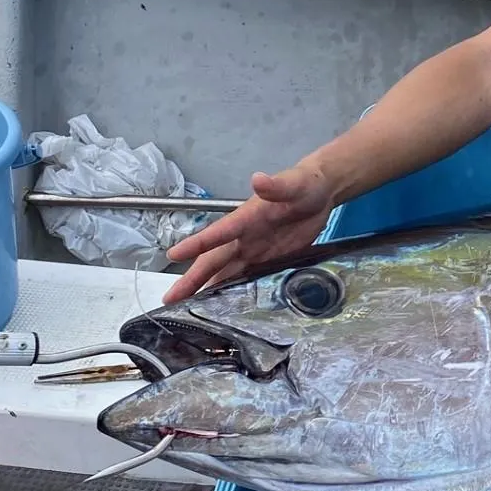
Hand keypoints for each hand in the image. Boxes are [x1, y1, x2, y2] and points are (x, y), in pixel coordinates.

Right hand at [163, 162, 334, 303]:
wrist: (321, 193)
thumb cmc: (304, 184)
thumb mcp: (293, 184)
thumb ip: (276, 185)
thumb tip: (258, 179)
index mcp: (245, 218)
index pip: (217, 233)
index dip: (196, 244)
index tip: (173, 255)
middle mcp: (244, 238)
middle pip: (214, 261)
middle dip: (191, 279)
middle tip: (169, 299)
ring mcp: (255, 251)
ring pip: (225, 274)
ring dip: (206, 291)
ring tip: (186, 310)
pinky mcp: (269, 262)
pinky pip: (247, 280)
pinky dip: (232, 293)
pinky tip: (224, 309)